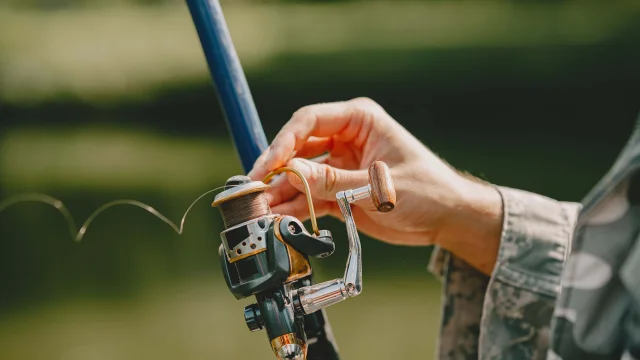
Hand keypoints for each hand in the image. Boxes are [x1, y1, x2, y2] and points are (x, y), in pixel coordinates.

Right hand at [248, 98, 502, 271]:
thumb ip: (333, 181)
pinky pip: (309, 196)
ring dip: (280, 192)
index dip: (283, 142)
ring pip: (299, 174)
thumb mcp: (378, 186)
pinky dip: (294, 207)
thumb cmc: (426, 191)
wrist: (446, 219)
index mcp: (359, 120)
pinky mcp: (338, 189)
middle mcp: (345, 138)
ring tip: (261, 210)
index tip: (267, 165)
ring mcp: (340, 164)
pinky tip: (279, 219)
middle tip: (254, 190)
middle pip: (298, 147)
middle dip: (275, 169)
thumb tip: (290, 174)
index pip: (309, 121)